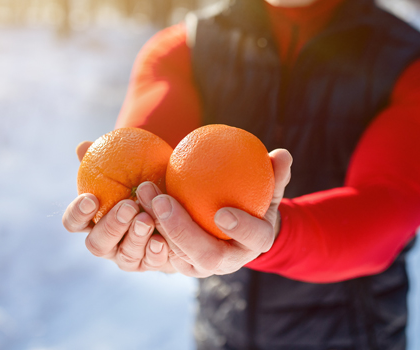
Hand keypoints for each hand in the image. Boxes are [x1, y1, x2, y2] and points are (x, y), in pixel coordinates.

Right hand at [62, 141, 175, 273]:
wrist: (176, 200)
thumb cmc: (145, 179)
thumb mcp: (132, 166)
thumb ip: (106, 159)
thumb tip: (83, 145)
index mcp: (93, 222)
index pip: (74, 222)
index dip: (78, 214)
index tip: (91, 197)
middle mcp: (107, 243)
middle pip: (97, 244)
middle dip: (111, 226)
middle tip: (128, 206)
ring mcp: (128, 257)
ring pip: (125, 255)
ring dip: (135, 237)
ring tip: (148, 219)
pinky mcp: (151, 263)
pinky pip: (151, 262)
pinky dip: (155, 252)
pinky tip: (163, 240)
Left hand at [136, 149, 291, 277]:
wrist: (236, 230)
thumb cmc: (256, 202)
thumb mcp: (269, 188)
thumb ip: (275, 173)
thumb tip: (282, 154)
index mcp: (255, 244)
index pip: (252, 239)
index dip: (240, 228)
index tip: (223, 211)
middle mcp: (227, 262)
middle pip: (206, 255)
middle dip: (182, 230)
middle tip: (164, 201)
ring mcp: (200, 266)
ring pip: (176, 252)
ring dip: (157, 223)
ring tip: (146, 191)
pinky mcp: (178, 262)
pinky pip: (160, 246)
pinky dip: (147, 223)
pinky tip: (137, 196)